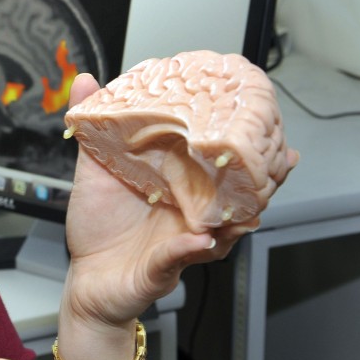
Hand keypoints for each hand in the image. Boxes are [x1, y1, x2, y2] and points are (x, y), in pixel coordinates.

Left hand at [62, 73, 276, 325]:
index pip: (224, 160)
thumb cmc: (97, 226)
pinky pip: (184, 256)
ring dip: (240, 214)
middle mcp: (192, 211)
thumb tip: (85, 80)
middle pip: (242, 193)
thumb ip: (94, 125)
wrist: (86, 279)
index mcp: (180, 183)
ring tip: (247, 203)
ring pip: (228, 227)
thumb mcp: (94, 169)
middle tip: (274, 160)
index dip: (247, 143)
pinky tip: (199, 239)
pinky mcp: (167, 266)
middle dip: (262, 177)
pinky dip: (192, 248)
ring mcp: (185, 240)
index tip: (260, 123)